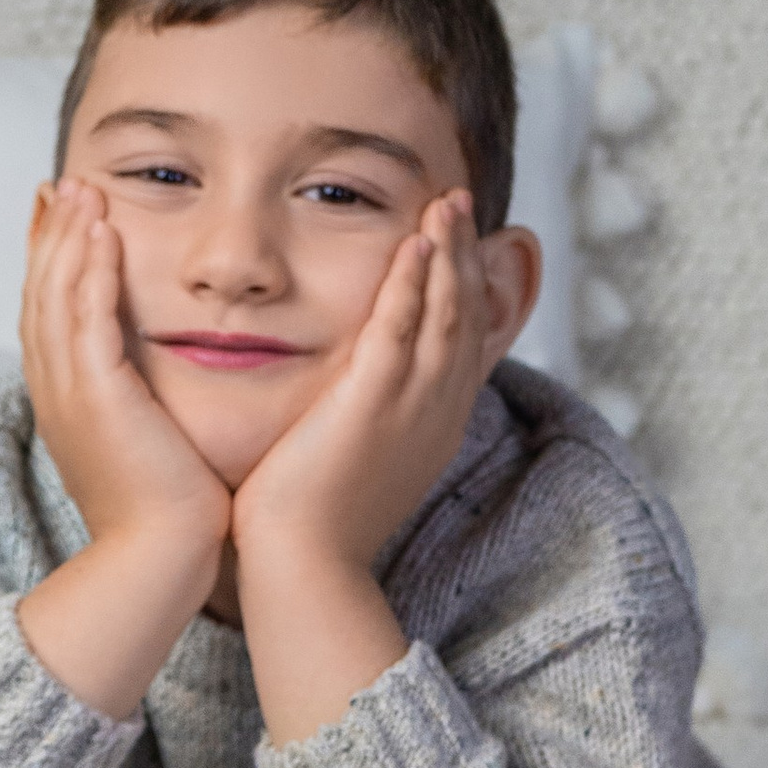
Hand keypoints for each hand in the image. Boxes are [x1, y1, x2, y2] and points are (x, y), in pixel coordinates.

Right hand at [14, 181, 232, 720]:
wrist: (161, 560)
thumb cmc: (170, 511)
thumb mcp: (148, 441)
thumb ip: (144, 399)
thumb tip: (159, 376)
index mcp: (65, 399)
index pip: (48, 312)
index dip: (48, 260)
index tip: (58, 215)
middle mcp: (55, 391)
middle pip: (40, 294)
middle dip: (49, 236)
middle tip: (60, 184)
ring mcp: (69, 393)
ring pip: (56, 298)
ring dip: (67, 239)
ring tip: (81, 191)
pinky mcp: (96, 397)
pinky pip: (87, 321)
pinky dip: (90, 274)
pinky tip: (102, 235)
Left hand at [230, 192, 502, 584]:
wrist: (302, 567)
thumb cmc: (311, 526)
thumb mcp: (353, 462)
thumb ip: (361, 421)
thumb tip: (347, 402)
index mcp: (433, 425)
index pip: (460, 340)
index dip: (463, 286)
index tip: (456, 241)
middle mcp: (436, 411)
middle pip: (463, 315)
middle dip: (465, 254)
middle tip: (461, 200)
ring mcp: (412, 407)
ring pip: (443, 313)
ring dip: (448, 252)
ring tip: (447, 201)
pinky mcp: (374, 405)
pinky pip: (401, 329)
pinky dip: (413, 284)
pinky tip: (415, 243)